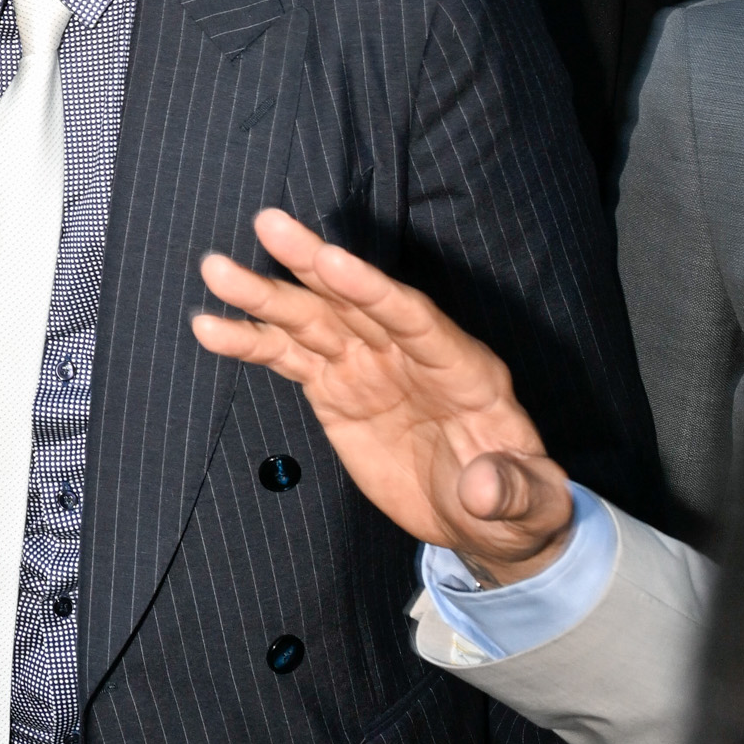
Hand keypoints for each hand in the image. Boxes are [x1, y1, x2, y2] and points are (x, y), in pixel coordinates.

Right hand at [189, 207, 575, 584]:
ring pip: (312, 321)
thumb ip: (515, 490)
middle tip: (269, 225)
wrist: (481, 518)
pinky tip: (210, 326)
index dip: (372, 290)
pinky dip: (250, 343)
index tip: (330, 261)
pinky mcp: (335, 389)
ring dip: (265, 295)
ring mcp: (368, 367)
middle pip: (355, 301)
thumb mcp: (532, 505)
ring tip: (216, 269)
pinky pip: (288, 358)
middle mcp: (409, 354)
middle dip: (311, 264)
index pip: (414, 319)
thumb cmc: (516, 504)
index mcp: (463, 369)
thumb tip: (483, 486)